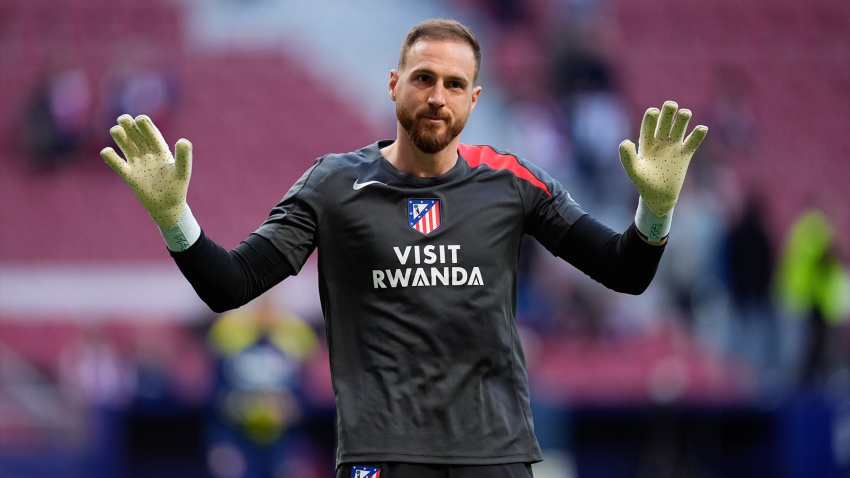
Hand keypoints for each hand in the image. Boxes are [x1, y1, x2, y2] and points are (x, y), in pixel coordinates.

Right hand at [101, 115, 191, 227]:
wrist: (167, 207)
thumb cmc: (177, 188)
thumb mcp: (182, 172)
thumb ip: (184, 157)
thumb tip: (183, 140)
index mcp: (161, 150)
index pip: (151, 133)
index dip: (145, 124)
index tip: (140, 119)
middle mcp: (147, 154)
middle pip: (136, 135)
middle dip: (129, 125)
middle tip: (123, 119)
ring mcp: (137, 163)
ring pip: (125, 145)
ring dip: (119, 136)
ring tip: (116, 130)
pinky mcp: (128, 175)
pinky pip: (116, 163)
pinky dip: (110, 157)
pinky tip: (107, 152)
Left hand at [619, 101, 707, 216]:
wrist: (658, 197)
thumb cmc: (643, 183)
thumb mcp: (634, 171)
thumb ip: (627, 157)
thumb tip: (626, 141)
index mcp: (646, 142)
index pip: (649, 123)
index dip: (651, 116)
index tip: (653, 112)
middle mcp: (660, 141)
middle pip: (665, 119)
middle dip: (669, 110)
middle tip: (671, 105)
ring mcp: (673, 146)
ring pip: (680, 126)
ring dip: (683, 117)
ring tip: (685, 114)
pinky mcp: (685, 155)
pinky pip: (693, 141)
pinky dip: (698, 134)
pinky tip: (701, 129)